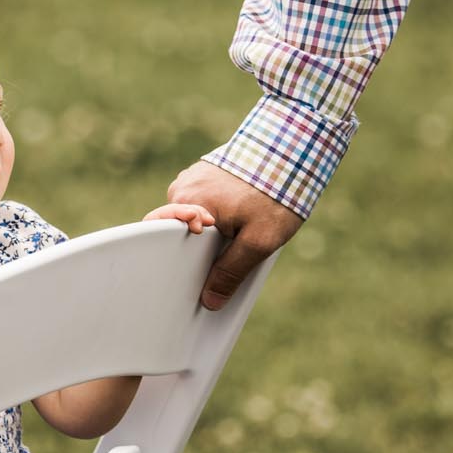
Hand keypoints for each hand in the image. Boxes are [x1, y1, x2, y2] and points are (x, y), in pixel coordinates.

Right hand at [151, 162, 303, 309]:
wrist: (293, 152)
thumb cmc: (275, 195)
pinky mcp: (206, 171)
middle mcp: (183, 186)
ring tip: (242, 223)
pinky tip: (242, 210)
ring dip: (213, 225)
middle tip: (232, 244)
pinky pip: (203, 200)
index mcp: (187, 202)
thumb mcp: (258, 241)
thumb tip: (210, 300)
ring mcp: (193, 176)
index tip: (202, 261)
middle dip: (201, 241)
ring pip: (192, 215)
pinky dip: (219, 210)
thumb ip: (231, 272)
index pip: (159, 232)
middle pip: (179, 228)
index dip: (178, 254)